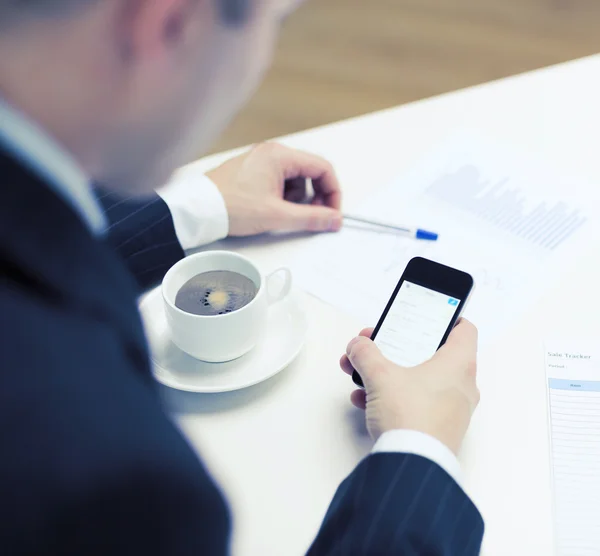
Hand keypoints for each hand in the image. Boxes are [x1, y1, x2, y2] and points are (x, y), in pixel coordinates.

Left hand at [206, 142, 341, 236]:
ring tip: (283, 214)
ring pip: (295, 178)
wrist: (198, 210)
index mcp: (279, 155)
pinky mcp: (252, 172)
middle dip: (315, 196)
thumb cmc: (231, 207)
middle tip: (312, 217)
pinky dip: (283, 196)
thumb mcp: (277, 216)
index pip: (322, 168)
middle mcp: (271, 153)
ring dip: (298, 198)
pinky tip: (272, 210)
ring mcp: (261, 161)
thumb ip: (311, 218)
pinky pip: (279, 181)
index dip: (333, 192)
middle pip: (310, 172)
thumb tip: (334, 220)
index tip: (333, 212)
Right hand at [339, 320, 478, 454]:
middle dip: (399, 348)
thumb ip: (365, 353)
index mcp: (457, 364)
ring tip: (363, 374)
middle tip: (379, 345)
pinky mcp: (438, 427)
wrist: (412, 466)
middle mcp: (461, 385)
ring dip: (390, 374)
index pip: (464, 329)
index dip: (447, 317)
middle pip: (432, 353)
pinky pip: (415, 403)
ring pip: (419, 380)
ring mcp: (451, 409)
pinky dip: (393, 397)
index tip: (428, 315)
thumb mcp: (380, 374)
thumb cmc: (410, 416)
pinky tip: (367, 400)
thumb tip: (358, 346)